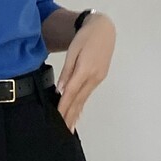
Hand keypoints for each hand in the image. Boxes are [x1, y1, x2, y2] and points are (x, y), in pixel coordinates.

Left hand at [56, 12, 114, 129]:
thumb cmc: (85, 37)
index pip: (71, 93)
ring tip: (69, 128)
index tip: (57, 119)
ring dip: (76, 114)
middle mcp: (93, 77)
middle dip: (70, 116)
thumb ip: (67, 71)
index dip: (64, 107)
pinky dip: (82, 105)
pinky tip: (78, 114)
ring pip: (84, 99)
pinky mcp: (100, 77)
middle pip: (78, 100)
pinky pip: (88, 94)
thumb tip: (61, 89)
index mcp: (85, 70)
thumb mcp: (73, 51)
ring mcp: (98, 78)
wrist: (103, 29)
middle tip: (62, 131)